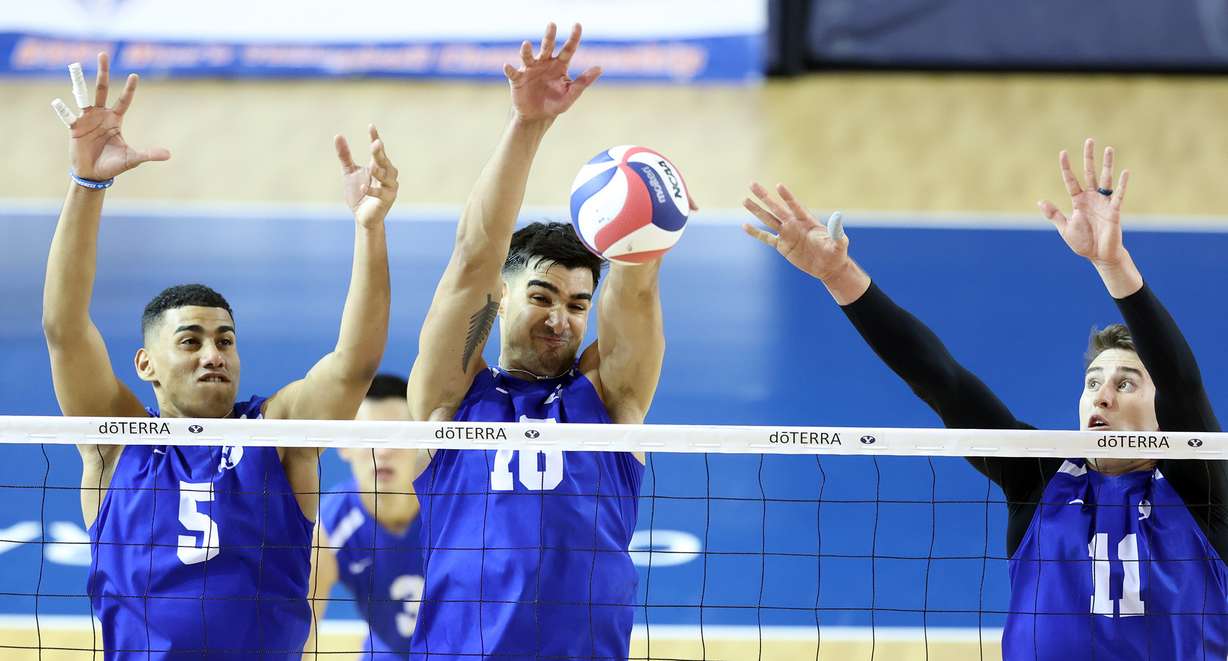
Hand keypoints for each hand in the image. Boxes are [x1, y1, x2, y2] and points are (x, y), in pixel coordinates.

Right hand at [51, 52, 169, 180]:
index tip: (135, 75)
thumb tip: (169, 155)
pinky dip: (63, 110)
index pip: (124, 100)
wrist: (94, 174)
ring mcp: (86, 119)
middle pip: (102, 88)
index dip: (129, 89)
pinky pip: (68, 116)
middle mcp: (101, 114)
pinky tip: (57, 101)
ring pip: (82, 95)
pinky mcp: (74, 127)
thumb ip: (148, 154)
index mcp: (115, 119)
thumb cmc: (113, 165)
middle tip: (104, 54)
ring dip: (78, 81)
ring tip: (73, 65)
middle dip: (103, 72)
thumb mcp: (132, 159)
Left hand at [336, 125, 397, 227]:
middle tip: (376, 144)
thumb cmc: (358, 194)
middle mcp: (387, 175)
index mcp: (378, 166)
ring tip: (372, 167)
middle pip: (384, 161)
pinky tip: (363, 188)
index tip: (371, 126)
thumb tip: (338, 135)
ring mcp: (389, 188)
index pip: (378, 150)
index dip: (375, 138)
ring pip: (387, 177)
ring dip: (380, 172)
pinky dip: (372, 191)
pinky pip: (381, 194)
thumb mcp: (349, 172)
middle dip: (380, 153)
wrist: (363, 217)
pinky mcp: (387, 200)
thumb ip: (345, 155)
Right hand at [505, 23, 600, 122]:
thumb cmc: (555, 103)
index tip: (577, 25)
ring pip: (528, 56)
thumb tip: (599, 68)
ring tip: (526, 45)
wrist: (537, 117)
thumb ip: (583, 82)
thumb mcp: (571, 94)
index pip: (568, 49)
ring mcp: (530, 69)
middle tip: (552, 24)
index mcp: (559, 65)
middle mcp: (544, 63)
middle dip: (549, 36)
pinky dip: (510, 69)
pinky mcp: (518, 79)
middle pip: (547, 46)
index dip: (573, 37)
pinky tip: (508, 66)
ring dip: (526, 51)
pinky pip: (513, 72)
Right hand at [742, 182, 848, 281]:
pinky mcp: (782, 245)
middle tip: (752, 184)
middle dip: (764, 196)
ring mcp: (787, 234)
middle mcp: (794, 224)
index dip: (787, 196)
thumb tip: (838, 218)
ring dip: (756, 210)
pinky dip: (755, 232)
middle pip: (776, 208)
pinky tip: (744, 225)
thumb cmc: (836, 252)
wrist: (828, 266)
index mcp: (806, 220)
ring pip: (768, 219)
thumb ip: (836, 231)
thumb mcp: (839, 243)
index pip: (794, 205)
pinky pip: (766, 238)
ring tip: (744, 200)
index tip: (778, 186)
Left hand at [1039, 138, 1129, 267]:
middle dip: (1089, 157)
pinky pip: (1119, 195)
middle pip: (1089, 173)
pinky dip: (1122, 184)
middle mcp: (1091, 198)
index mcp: (1078, 201)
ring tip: (1108, 149)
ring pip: (1105, 179)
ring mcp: (1103, 202)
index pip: (1071, 180)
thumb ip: (1054, 214)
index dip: (1067, 167)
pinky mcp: (1114, 210)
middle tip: (1089, 140)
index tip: (1063, 152)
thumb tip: (1040, 201)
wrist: (1099, 256)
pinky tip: (1125, 171)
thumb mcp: (1065, 228)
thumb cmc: (1083, 242)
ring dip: (1106, 164)